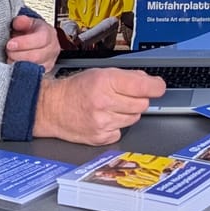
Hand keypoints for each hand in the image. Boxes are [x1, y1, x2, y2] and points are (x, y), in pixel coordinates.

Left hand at [6, 15, 60, 71]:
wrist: (31, 39)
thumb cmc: (28, 31)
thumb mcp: (25, 22)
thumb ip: (22, 21)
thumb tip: (19, 21)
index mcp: (49, 33)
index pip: (41, 39)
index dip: (24, 43)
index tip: (10, 44)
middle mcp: (53, 48)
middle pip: (37, 55)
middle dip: (18, 54)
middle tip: (8, 51)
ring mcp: (50, 61)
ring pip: (35, 67)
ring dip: (19, 63)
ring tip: (10, 58)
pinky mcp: (45, 71)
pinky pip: (34, 75)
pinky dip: (22, 71)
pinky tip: (15, 66)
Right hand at [32, 68, 166, 144]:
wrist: (51, 108)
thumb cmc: (76, 89)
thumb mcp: (101, 73)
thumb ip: (128, 77)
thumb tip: (151, 83)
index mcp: (106, 81)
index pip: (144, 87)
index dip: (155, 87)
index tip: (158, 87)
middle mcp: (104, 102)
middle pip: (142, 104)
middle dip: (136, 99)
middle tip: (122, 97)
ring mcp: (102, 122)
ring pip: (134, 118)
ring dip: (127, 113)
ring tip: (110, 107)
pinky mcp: (100, 137)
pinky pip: (122, 131)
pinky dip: (117, 126)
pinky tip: (105, 119)